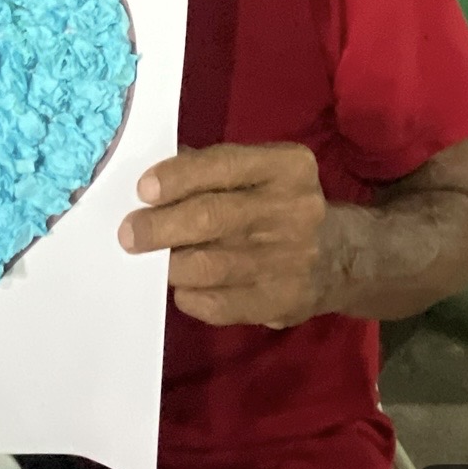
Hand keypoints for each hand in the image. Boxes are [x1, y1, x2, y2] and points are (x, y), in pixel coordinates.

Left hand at [119, 143, 334, 327]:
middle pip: (212, 217)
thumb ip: (211, 170)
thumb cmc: (278, 205)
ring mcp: (289, 260)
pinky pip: (219, 303)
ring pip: (210, 265)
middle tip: (129, 234)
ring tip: (150, 261)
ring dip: (170, 264)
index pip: (224, 165)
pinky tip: (183, 287)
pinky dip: (190, 296)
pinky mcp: (280, 302)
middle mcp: (293, 209)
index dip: (178, 177)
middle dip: (161, 226)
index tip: (143, 190)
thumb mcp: (260, 173)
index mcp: (287, 167)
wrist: (339, 257)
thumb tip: (151, 181)